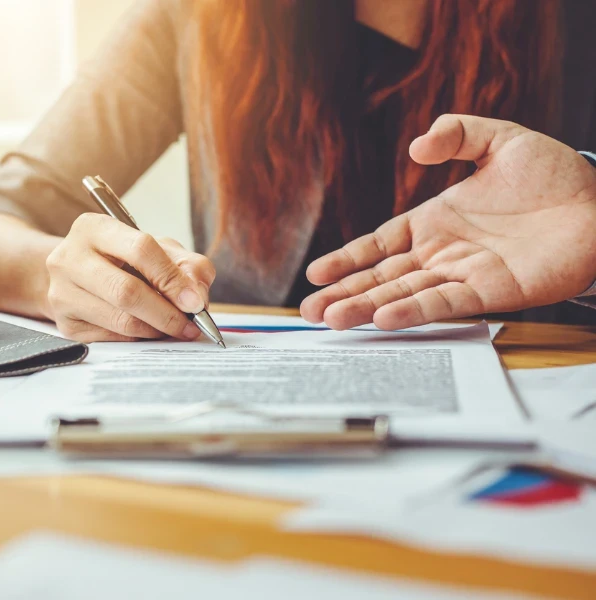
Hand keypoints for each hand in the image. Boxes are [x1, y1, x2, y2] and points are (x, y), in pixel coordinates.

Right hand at [45, 213, 215, 341]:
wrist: (74, 276)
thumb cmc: (121, 260)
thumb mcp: (156, 249)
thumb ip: (186, 265)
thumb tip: (196, 297)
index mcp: (93, 228)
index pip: (141, 249)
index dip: (172, 279)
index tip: (195, 301)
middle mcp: (69, 258)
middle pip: (127, 291)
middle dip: (166, 313)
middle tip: (190, 325)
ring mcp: (61, 293)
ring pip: (120, 320)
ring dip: (156, 329)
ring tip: (175, 329)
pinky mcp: (65, 323)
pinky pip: (111, 338)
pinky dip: (138, 338)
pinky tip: (149, 332)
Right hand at [301, 114, 595, 329]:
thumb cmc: (555, 174)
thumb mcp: (501, 139)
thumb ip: (457, 134)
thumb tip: (416, 146)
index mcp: (435, 221)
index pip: (380, 244)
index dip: (348, 258)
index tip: (316, 273)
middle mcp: (441, 253)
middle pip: (382, 277)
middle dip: (344, 293)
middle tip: (309, 312)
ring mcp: (462, 275)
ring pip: (403, 294)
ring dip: (367, 308)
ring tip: (332, 320)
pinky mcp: (490, 293)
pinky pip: (444, 304)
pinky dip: (413, 312)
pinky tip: (384, 319)